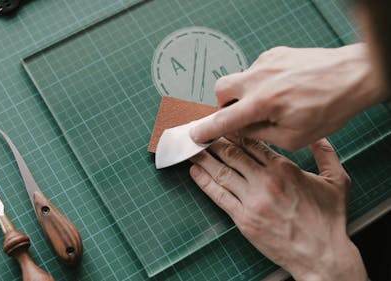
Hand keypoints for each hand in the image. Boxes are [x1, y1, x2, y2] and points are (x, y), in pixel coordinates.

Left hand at [190, 137, 366, 280]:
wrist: (322, 255)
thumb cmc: (329, 221)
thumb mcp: (337, 181)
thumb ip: (326, 154)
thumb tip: (318, 137)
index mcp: (285, 169)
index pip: (252, 144)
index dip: (234, 133)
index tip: (222, 126)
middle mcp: (265, 181)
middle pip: (233, 154)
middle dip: (215, 142)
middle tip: (201, 134)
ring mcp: (252, 200)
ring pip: (222, 172)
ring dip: (204, 158)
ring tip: (192, 149)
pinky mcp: (243, 219)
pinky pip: (218, 196)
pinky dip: (204, 182)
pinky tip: (195, 172)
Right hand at [191, 43, 386, 150]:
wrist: (354, 76)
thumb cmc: (329, 109)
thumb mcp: (293, 137)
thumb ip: (258, 135)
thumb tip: (238, 131)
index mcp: (262, 103)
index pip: (222, 120)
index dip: (205, 130)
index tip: (195, 135)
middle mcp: (258, 79)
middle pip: (220, 90)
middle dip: (223, 104)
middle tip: (241, 115)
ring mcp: (266, 63)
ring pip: (239, 79)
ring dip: (245, 93)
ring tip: (272, 102)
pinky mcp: (275, 54)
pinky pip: (257, 69)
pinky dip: (262, 82)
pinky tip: (282, 89)